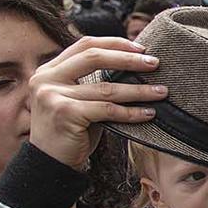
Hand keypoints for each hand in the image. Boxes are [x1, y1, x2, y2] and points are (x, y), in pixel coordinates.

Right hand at [28, 38, 165, 170]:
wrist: (51, 164)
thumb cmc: (72, 132)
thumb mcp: (80, 101)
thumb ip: (95, 83)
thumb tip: (136, 67)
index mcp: (49, 70)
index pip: (85, 45)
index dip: (115, 43)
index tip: (141, 48)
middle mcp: (46, 78)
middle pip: (94, 57)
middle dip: (128, 59)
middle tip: (155, 63)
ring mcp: (53, 95)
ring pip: (106, 88)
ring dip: (138, 90)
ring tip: (161, 92)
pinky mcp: (65, 113)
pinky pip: (106, 109)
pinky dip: (130, 112)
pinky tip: (148, 114)